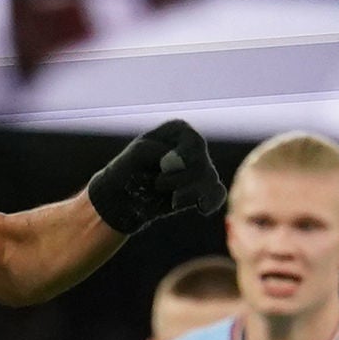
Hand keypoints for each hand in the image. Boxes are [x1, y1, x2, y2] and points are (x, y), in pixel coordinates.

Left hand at [86, 119, 224, 233]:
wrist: (121, 197)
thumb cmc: (126, 171)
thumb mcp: (134, 155)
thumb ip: (154, 151)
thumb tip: (177, 163)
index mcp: (178, 131)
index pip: (194, 143)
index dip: (182, 157)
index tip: (163, 166)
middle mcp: (193, 146)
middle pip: (202, 164)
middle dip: (180, 179)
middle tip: (158, 184)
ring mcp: (200, 167)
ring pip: (209, 180)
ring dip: (189, 193)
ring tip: (172, 199)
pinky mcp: (201, 188)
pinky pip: (217, 193)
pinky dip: (210, 201)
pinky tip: (201, 209)